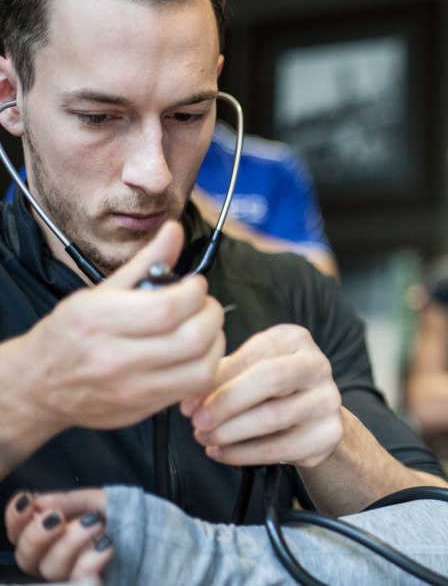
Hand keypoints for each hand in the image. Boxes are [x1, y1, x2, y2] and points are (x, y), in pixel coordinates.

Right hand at [3, 222, 224, 434]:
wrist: (38, 385)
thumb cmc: (70, 334)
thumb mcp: (100, 292)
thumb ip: (145, 262)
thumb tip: (175, 231)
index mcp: (100, 320)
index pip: (172, 307)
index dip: (197, 292)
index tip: (196, 286)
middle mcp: (115, 358)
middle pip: (194, 339)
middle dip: (212, 315)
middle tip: (204, 306)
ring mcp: (131, 389)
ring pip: (202, 369)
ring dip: (215, 343)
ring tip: (203, 329)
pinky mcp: (143, 410)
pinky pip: (193, 389)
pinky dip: (204, 367)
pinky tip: (195, 353)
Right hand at [5, 490, 110, 581]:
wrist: (148, 529)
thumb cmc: (120, 515)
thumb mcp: (97, 501)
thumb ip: (69, 500)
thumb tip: (40, 500)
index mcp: (49, 534)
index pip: (18, 533)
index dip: (16, 518)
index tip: (29, 500)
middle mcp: (53, 557)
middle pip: (26, 556)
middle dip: (36, 535)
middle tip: (57, 517)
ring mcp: (70, 573)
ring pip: (50, 569)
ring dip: (69, 543)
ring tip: (94, 524)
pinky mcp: (87, 581)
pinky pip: (78, 581)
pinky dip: (88, 563)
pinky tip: (104, 546)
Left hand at [181, 324, 343, 467]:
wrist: (313, 418)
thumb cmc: (273, 391)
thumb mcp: (250, 372)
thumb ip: (223, 378)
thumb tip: (191, 401)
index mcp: (295, 339)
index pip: (252, 355)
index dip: (215, 381)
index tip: (188, 403)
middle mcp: (317, 365)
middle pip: (269, 379)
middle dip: (226, 403)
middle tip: (198, 421)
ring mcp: (327, 400)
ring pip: (272, 417)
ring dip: (229, 432)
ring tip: (206, 438)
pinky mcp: (328, 434)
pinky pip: (279, 448)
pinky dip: (242, 454)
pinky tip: (222, 453)